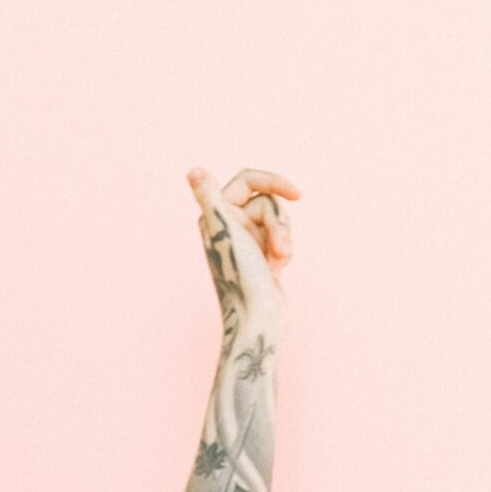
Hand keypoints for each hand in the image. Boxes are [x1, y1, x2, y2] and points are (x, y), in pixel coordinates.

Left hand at [190, 166, 297, 340]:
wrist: (257, 320)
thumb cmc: (241, 279)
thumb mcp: (226, 233)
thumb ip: (210, 199)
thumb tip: (194, 171)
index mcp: (214, 215)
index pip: (248, 181)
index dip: (273, 182)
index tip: (296, 194)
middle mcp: (226, 225)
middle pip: (268, 202)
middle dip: (279, 225)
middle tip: (277, 253)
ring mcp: (245, 240)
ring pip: (278, 220)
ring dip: (283, 241)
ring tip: (277, 266)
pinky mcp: (260, 255)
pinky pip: (282, 238)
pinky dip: (285, 253)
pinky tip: (276, 273)